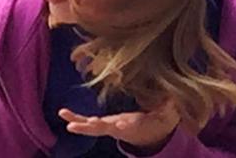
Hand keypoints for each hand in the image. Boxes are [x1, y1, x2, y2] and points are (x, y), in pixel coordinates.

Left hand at [58, 101, 179, 150]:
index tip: (120, 125)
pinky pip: (85, 123)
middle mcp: (119, 128)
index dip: (125, 126)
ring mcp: (108, 127)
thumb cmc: (157, 121)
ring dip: (80, 125)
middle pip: (107, 129)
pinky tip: (62, 113)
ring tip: (68, 124)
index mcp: (135, 125)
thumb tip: (172, 100)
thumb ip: (168, 109)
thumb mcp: (166, 116)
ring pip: (92, 128)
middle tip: (90, 124)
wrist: (148, 135)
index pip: (130, 126)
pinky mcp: (102, 124)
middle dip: (98, 127)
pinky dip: (75, 118)